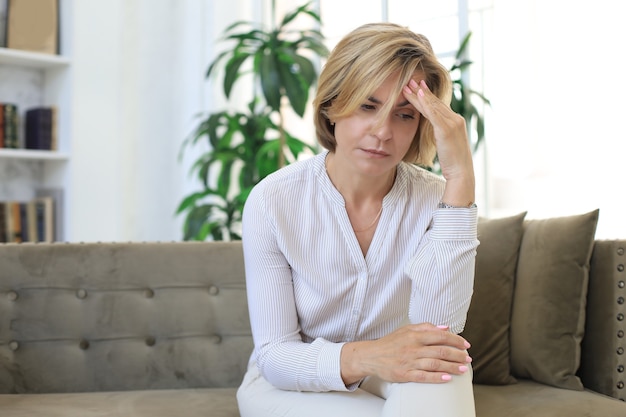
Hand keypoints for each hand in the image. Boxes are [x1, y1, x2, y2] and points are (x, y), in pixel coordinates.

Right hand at [341, 323, 471, 384]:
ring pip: (435, 364)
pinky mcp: (405, 374)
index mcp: (415, 335)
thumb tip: (445, 328)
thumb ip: (426, 327)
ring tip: (463, 369)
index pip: (440, 336)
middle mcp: (413, 348)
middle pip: (441, 350)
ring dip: (451, 367)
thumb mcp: (406, 330)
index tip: (466, 344)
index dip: (456, 340)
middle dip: (457, 355)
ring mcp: (409, 361)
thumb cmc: (390, 343)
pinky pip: (423, 376)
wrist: (371, 356)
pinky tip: (447, 378)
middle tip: (468, 358)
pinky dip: (436, 378)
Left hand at [403, 79, 474, 204]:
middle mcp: (455, 119)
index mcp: (455, 122)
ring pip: (433, 105)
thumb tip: (431, 130)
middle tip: (410, 79)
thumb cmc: (452, 162)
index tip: (418, 86)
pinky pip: (434, 114)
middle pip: (435, 102)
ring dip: (420, 94)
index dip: (428, 96)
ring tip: (409, 84)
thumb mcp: (444, 144)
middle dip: (422, 91)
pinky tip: (419, 94)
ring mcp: (452, 123)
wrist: (461, 173)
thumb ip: (439, 134)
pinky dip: (426, 103)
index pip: (438, 106)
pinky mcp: (447, 129)